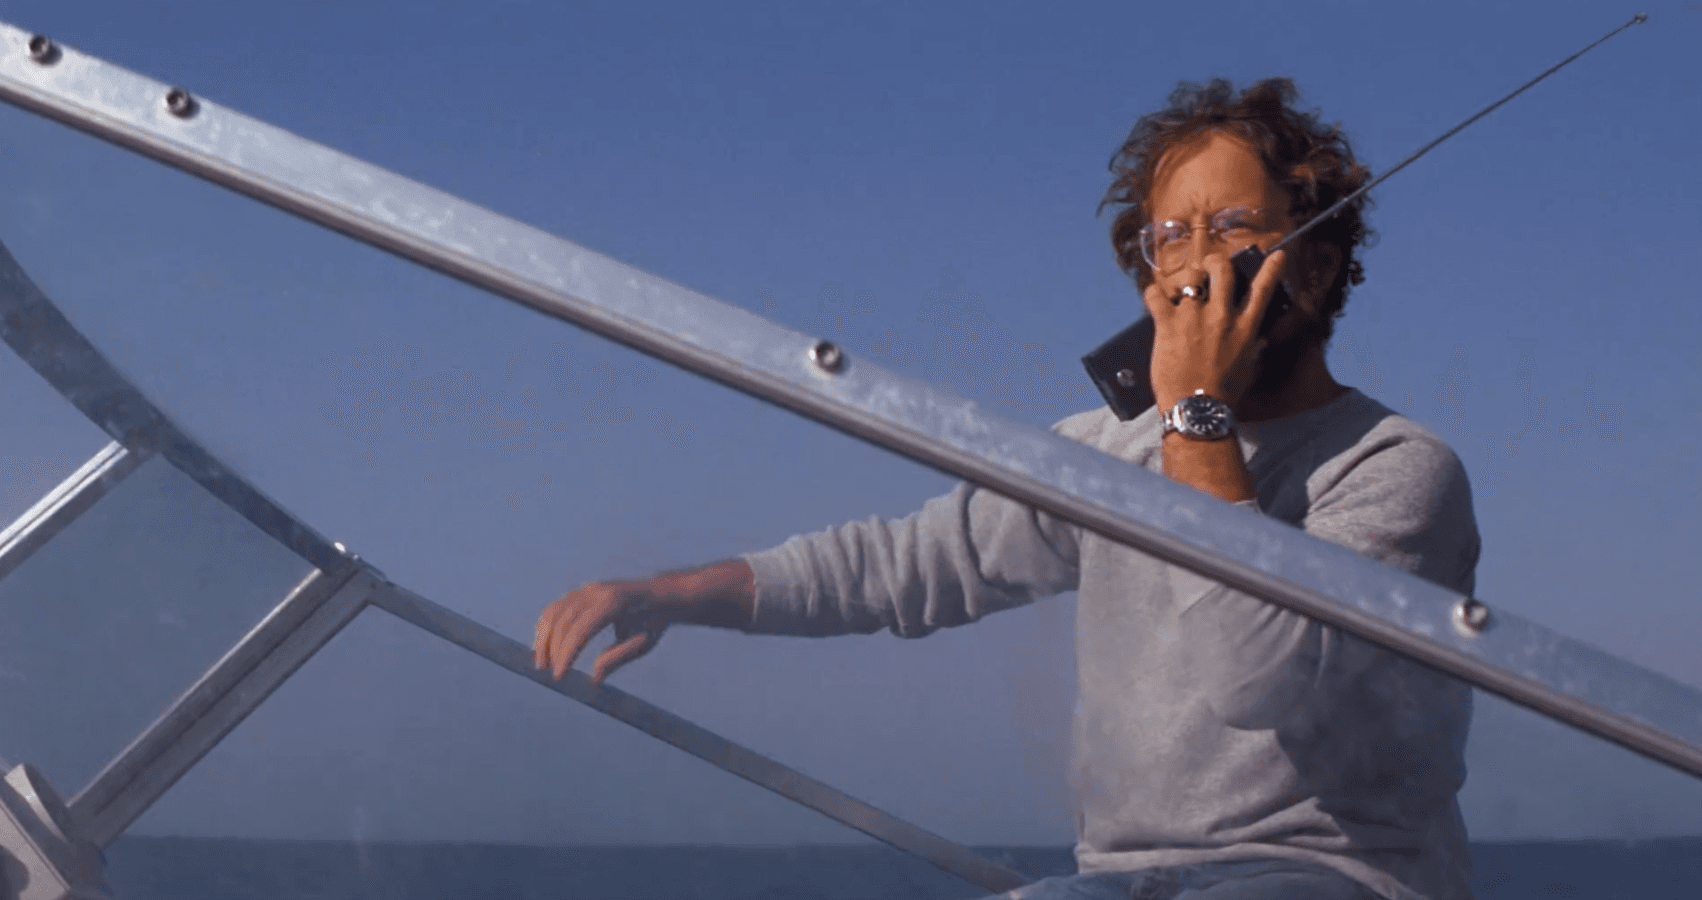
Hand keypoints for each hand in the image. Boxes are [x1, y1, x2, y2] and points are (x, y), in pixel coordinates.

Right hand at [534, 580, 668, 683]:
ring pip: (554, 613)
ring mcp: (585, 590)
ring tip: (541, 664)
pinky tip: (544, 647)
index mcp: (613, 602)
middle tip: (553, 676)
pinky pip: (556, 609)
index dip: (567, 653)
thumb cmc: (652, 623)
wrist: (658, 596)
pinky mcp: (579, 593)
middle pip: (564, 622)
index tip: (560, 676)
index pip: (582, 629)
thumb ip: (617, 658)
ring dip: (544, 640)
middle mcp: (596, 592)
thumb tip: (594, 678)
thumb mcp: (641, 644)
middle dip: (555, 651)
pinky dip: (546, 627)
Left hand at [1144, 247, 1287, 410]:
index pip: (1263, 290)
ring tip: (1180, 290)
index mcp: (1244, 328)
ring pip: (1190, 277)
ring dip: (1185, 279)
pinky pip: (1156, 295)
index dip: (1271, 269)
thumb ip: (1253, 349)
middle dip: (1215, 262)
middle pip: (1222, 270)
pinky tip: (1154, 300)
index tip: (1277, 254)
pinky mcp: (1168, 324)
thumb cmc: (1223, 394)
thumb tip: (1259, 341)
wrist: (1196, 409)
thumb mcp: (1248, 369)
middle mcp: (1221, 317)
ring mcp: (1193, 318)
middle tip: (1209, 267)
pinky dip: (1152, 294)